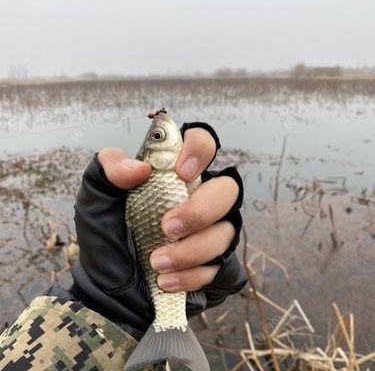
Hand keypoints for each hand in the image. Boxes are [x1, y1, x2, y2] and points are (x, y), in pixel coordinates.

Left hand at [74, 122, 245, 335]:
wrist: (109, 289)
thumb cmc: (107, 238)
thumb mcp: (96, 201)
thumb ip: (107, 170)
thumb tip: (139, 167)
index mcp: (174, 176)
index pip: (202, 144)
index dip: (200, 150)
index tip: (181, 172)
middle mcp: (200, 199)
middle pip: (227, 190)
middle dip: (200, 210)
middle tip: (167, 227)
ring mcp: (211, 232)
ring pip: (225, 232)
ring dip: (192, 250)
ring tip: (156, 262)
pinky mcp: (216, 264)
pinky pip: (220, 267)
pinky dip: (192, 275)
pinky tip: (166, 280)